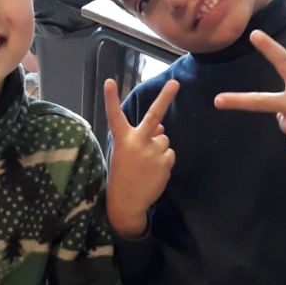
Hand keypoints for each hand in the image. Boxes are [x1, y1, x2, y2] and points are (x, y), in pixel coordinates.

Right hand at [103, 77, 178, 237]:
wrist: (127, 203)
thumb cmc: (124, 174)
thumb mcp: (126, 153)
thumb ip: (142, 137)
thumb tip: (162, 126)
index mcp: (123, 140)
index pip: (115, 116)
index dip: (111, 99)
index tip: (109, 81)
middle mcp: (137, 143)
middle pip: (153, 116)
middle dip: (165, 97)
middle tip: (175, 82)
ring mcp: (152, 153)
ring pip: (164, 139)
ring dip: (159, 147)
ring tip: (147, 164)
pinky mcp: (164, 162)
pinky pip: (170, 153)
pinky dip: (164, 160)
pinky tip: (154, 172)